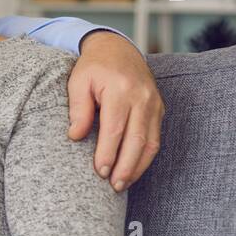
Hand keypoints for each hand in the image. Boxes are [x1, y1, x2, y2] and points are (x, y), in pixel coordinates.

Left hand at [68, 30, 164, 191]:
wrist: (118, 48)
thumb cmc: (94, 67)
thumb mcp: (78, 82)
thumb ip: (78, 109)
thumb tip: (76, 136)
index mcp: (121, 90)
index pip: (116, 128)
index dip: (108, 153)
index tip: (100, 171)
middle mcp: (143, 98)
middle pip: (137, 140)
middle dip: (126, 166)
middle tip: (114, 186)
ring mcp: (154, 103)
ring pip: (151, 142)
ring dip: (138, 166)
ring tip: (124, 184)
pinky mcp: (159, 109)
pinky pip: (156, 137)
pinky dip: (146, 156)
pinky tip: (133, 169)